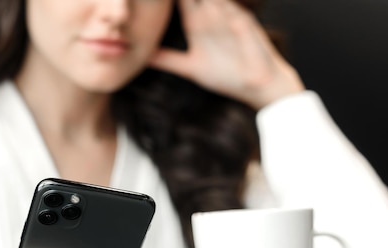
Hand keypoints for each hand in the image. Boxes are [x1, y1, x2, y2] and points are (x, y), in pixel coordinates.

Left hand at [149, 0, 304, 108]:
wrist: (257, 87)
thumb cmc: (227, 76)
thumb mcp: (191, 68)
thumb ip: (168, 60)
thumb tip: (143, 58)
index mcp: (197, 24)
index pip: (180, 2)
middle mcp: (212, 15)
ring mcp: (228, 15)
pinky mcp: (243, 21)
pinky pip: (230, 7)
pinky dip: (221, 5)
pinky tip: (212, 3)